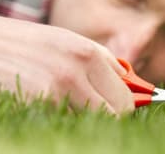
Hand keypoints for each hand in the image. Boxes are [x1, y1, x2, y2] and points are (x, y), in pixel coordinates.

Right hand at [0, 16, 133, 115]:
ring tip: (70, 102)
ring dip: (86, 117)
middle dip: (111, 115)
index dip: (125, 107)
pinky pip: (63, 122)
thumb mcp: (71, 43)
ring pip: (90, 122)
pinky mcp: (34, 105)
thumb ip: (105, 63)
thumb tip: (133, 84)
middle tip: (97, 108)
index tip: (120, 108)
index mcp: (89, 54)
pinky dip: (62, 119)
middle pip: (115, 115)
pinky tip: (50, 104)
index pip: (125, 98)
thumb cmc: (31, 43)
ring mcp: (54, 91)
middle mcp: (75, 72)